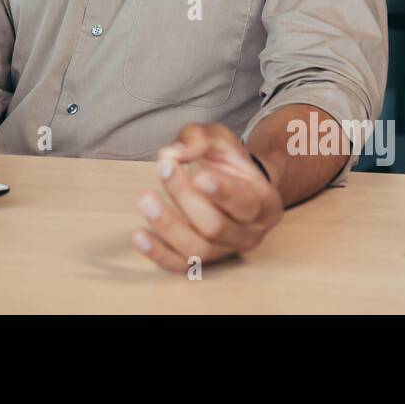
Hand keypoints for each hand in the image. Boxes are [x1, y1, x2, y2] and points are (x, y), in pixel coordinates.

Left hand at [131, 122, 282, 271]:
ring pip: (198, 250)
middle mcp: (250, 233)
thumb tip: (176, 152)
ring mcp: (226, 250)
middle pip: (216, 226)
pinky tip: (139, 236)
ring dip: (168, 225)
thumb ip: (199, 139)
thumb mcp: (218, 138)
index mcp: (264, 203)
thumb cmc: (226, 161)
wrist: (232, 185)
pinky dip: (158, 253)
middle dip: (186, 197)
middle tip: (164, 168)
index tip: (199, 175)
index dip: (222, 192)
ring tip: (146, 199)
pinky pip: (181, 265)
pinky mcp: (203, 260)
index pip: (245, 203)